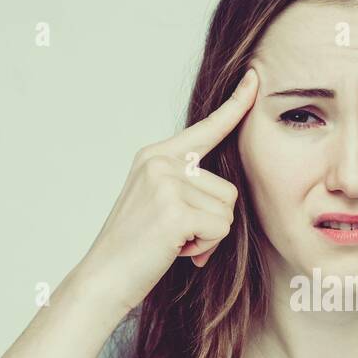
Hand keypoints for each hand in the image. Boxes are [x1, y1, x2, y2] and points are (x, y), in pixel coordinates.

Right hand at [76, 68, 259, 313]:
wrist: (103, 278)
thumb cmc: (134, 248)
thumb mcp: (156, 203)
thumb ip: (185, 186)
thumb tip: (226, 196)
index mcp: (155, 156)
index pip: (206, 128)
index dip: (235, 106)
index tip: (254, 78)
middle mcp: (160, 163)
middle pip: (228, 189)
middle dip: (212, 222)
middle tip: (176, 236)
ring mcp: (166, 184)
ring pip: (227, 211)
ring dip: (209, 237)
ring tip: (173, 242)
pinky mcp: (174, 210)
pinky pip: (220, 229)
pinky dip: (204, 249)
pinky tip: (175, 251)